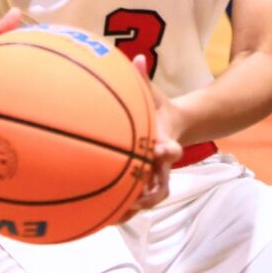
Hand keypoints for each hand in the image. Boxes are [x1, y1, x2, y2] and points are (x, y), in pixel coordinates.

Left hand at [121, 55, 182, 217]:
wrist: (174, 125)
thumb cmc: (158, 109)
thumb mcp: (154, 94)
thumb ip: (144, 79)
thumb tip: (137, 57)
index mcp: (164, 141)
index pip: (171, 149)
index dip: (167, 151)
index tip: (159, 149)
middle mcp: (161, 164)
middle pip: (162, 185)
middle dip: (149, 192)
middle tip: (135, 198)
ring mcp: (153, 177)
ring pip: (148, 199)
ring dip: (134, 207)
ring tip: (114, 215)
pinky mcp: (143, 184)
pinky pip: (133, 201)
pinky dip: (121, 209)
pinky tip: (97, 213)